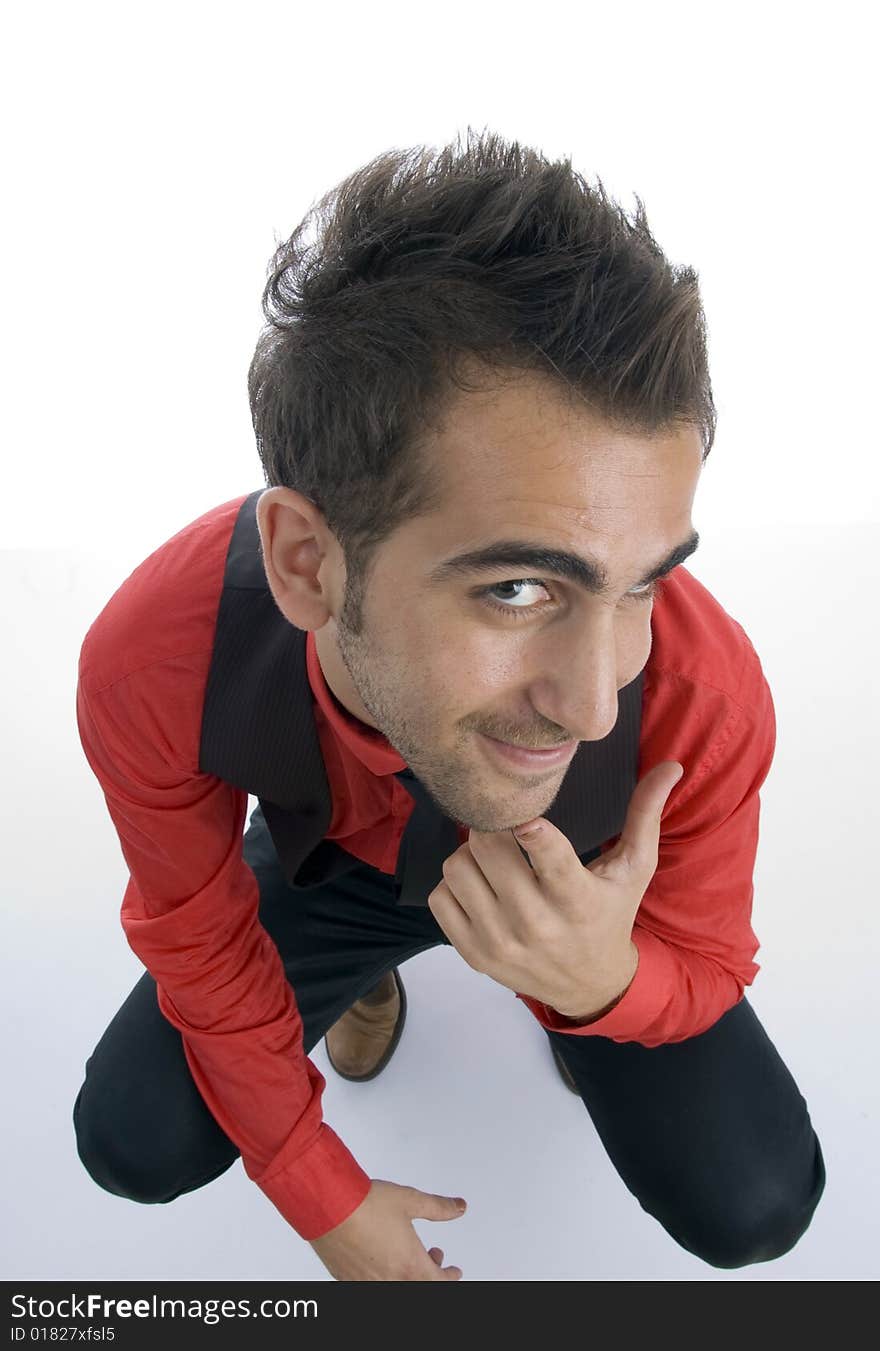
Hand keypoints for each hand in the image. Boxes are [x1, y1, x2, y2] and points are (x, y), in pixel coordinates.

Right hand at [308, 1179, 466, 1280]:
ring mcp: (368, 1283)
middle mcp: (390, 1280)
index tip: (453, 1271)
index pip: (438, 1282)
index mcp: (410, 1265)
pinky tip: (379, 1256)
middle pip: (418, 1287)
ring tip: (404, 1252)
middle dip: (429, 1273)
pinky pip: (372, 1284)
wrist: (329, 1206)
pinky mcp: (347, 1280)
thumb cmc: (364, 1204)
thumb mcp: (410, 1200)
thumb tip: (458, 1207)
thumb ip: (438, 1207)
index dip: (448, 1276)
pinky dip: (383, 1274)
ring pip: (395, 1286)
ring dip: (406, 1274)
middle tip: (432, 1256)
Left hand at [427, 760, 683, 1018]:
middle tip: (503, 828)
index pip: (552, 861)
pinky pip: (441, 897)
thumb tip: (671, 766)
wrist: (589, 985)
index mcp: (578, 899)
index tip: (526, 817)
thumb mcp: (634, 869)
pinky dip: (455, 884)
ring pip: (457, 868)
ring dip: (471, 854)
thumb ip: (647, 815)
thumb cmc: (610, 915)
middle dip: (493, 828)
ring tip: (493, 859)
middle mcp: (537, 924)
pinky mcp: (473, 955)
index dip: (534, 833)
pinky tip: (480, 887)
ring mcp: (500, 942)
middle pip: (488, 850)